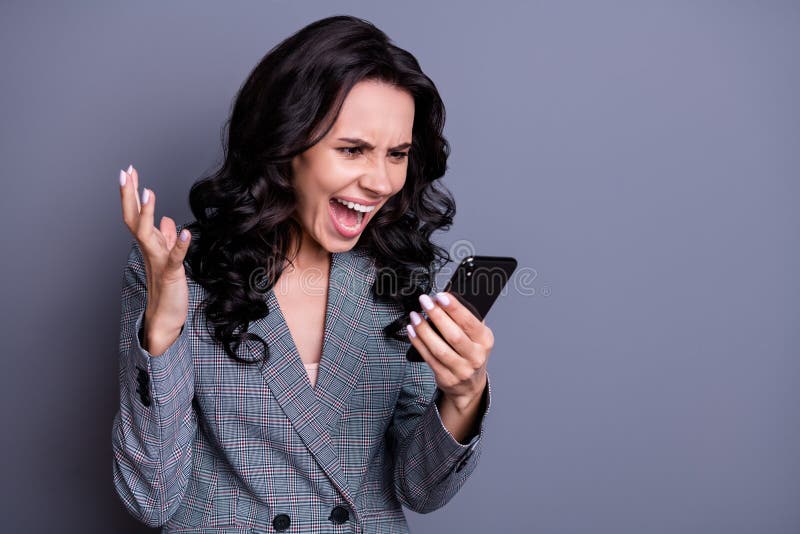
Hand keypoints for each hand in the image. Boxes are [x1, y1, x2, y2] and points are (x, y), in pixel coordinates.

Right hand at [119, 164, 190, 350]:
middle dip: (129, 195)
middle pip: (134, 218)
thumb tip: (166, 220)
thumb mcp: (169, 257)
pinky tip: (186, 233)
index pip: (136, 214)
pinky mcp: (170, 275)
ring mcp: (157, 261)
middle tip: (126, 172)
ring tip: (148, 192)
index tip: (129, 171)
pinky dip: (179, 246)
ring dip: (147, 213)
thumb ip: (167, 238)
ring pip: (146, 234)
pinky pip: (174, 259)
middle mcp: (149, 250)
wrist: (166, 317)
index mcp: (149, 244)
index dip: (132, 193)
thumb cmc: (167, 287)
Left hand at [406, 292, 492, 409]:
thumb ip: (466, 319)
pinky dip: (418, 343)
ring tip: (415, 316)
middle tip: (425, 302)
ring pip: (439, 349)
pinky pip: (429, 358)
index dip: (454, 308)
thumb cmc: (471, 354)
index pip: (469, 322)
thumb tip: (447, 298)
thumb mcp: (477, 336)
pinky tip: (412, 332)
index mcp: (484, 340)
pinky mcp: (446, 378)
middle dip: (437, 316)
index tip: (441, 296)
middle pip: (454, 335)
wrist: (470, 385)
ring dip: (424, 330)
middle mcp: (475, 356)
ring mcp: (461, 369)